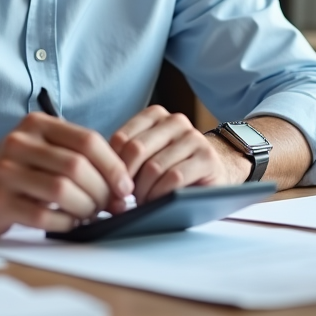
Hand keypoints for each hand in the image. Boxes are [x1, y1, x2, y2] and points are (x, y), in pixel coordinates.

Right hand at [0, 112, 133, 238]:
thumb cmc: (12, 171)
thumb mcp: (42, 151)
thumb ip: (79, 160)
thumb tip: (122, 187)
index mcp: (36, 125)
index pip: (87, 140)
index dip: (113, 166)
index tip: (124, 186)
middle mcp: (19, 143)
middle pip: (78, 167)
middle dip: (101, 192)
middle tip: (107, 206)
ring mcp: (5, 172)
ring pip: (63, 190)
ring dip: (85, 208)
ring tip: (88, 215)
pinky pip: (43, 216)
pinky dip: (65, 223)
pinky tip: (67, 223)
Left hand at [109, 106, 248, 203]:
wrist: (213, 172)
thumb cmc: (172, 167)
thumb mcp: (148, 155)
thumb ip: (127, 157)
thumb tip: (102, 176)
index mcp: (156, 115)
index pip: (121, 138)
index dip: (112, 166)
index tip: (112, 184)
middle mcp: (176, 121)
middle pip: (136, 150)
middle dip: (126, 179)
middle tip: (125, 196)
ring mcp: (194, 138)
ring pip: (154, 167)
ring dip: (144, 191)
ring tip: (143, 201)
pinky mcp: (207, 159)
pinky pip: (174, 178)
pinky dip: (161, 194)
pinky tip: (158, 201)